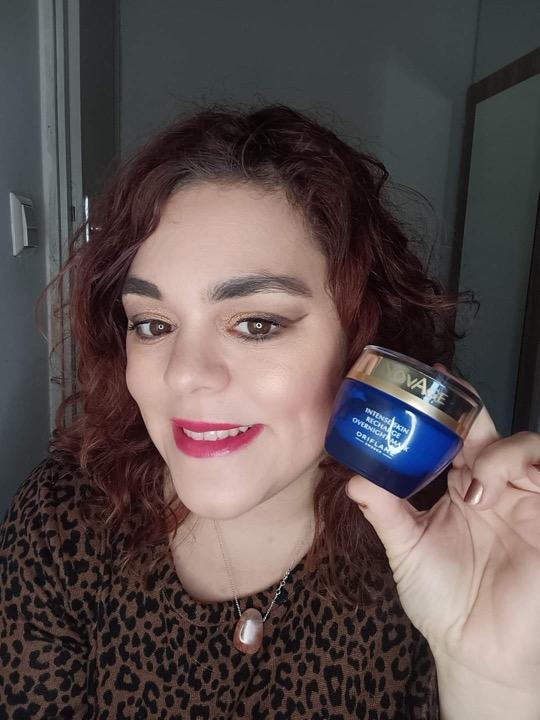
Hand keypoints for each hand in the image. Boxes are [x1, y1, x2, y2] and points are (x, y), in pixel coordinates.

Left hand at [346, 364, 539, 691]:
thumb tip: (354, 478)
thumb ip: (384, 510)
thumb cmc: (442, 599)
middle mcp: (493, 487)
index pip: (459, 436)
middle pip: (492, 432)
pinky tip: (505, 489)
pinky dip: (529, 470)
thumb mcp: (406, 549)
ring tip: (475, 488)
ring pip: (525, 448)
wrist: (473, 648)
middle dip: (472, 415)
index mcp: (461, 487)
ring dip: (499, 455)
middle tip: (450, 410)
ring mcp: (523, 502)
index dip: (449, 407)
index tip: (430, 379)